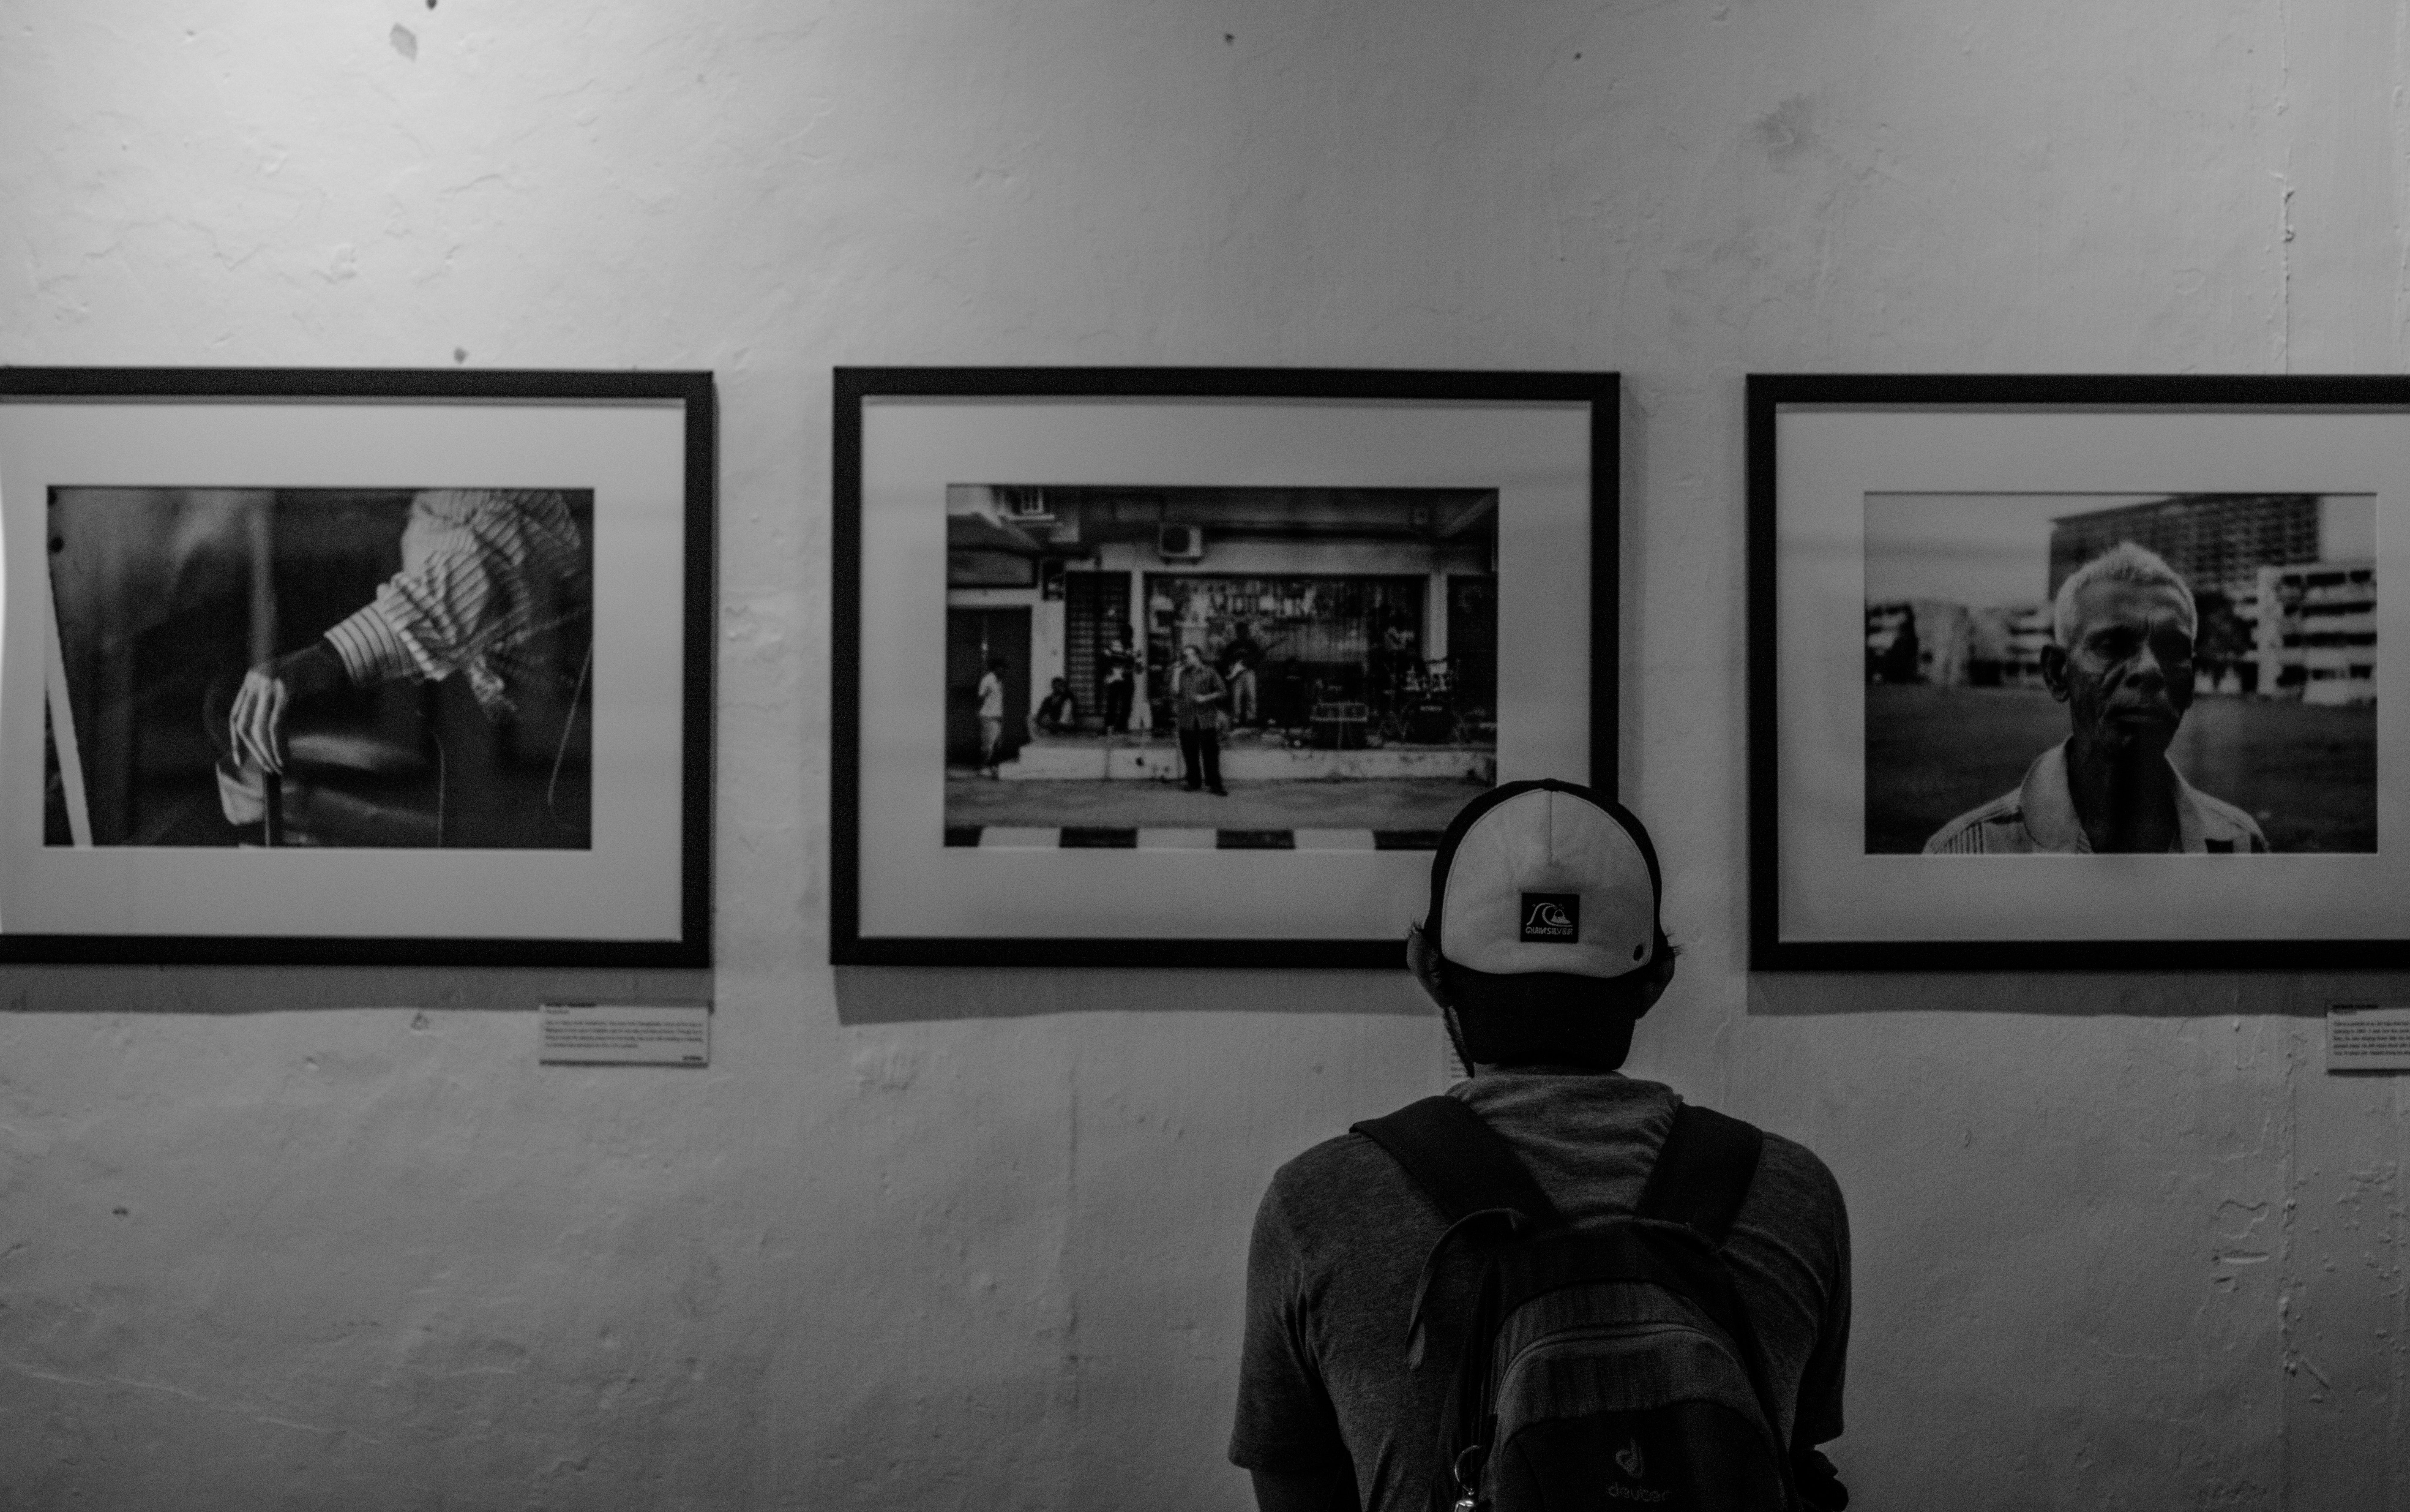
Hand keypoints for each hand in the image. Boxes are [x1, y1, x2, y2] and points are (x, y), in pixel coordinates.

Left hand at [227, 642, 346, 773]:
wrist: (338, 657)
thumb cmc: (318, 677)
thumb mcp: (287, 690)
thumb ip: (272, 706)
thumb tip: (263, 742)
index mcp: (253, 680)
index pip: (237, 716)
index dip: (237, 741)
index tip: (240, 761)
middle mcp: (256, 679)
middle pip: (244, 724)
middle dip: (255, 751)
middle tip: (269, 769)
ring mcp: (270, 682)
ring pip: (259, 727)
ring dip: (268, 752)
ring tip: (280, 767)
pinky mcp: (286, 688)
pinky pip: (276, 724)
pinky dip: (279, 745)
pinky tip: (285, 758)